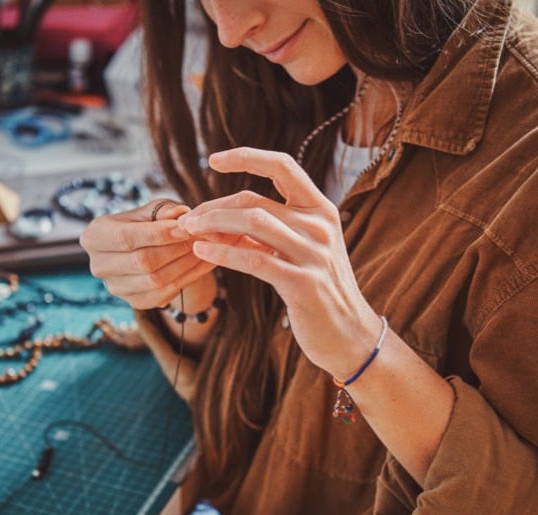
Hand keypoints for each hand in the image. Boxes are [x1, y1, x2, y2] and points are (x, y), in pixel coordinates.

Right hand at [79, 199, 215, 309]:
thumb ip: (163, 211)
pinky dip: (187, 278)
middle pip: (142, 261)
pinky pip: (163, 294)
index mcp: (93, 237)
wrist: (143, 249)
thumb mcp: (150, 211)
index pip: (126, 238)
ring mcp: (115, 287)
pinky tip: (203, 264)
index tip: (186, 227)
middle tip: (201, 237)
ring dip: (185, 264)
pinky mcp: (133, 302)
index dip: (158, 234)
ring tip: (205, 248)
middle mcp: (98, 266)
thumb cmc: (144, 224)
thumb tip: (181, 215)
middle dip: (176, 249)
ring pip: (155, 280)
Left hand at [177, 147, 380, 376]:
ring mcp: (313, 253)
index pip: (283, 166)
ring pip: (252, 222)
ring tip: (189, 232)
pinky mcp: (302, 283)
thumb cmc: (318, 290)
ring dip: (213, 225)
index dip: (246, 157)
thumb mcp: (301, 249)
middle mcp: (320, 225)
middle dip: (213, 207)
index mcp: (321, 209)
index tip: (213, 159)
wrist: (349, 334)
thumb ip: (272, 228)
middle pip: (254, 201)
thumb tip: (222, 215)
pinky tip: (202, 252)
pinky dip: (222, 253)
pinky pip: (253, 260)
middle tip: (188, 220)